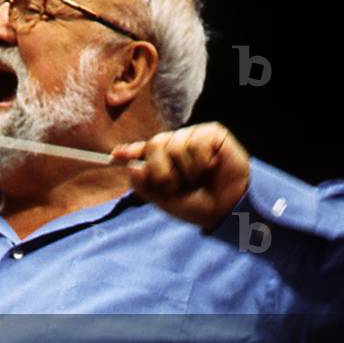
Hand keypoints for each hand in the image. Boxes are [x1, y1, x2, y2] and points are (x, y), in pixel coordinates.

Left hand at [110, 122, 249, 230]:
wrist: (228, 209)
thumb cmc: (198, 204)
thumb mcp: (166, 200)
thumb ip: (146, 185)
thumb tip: (130, 167)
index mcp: (163, 160)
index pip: (142, 150)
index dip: (130, 151)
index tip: (116, 156)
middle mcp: (176, 145)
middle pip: (154, 145)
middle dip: (162, 170)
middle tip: (176, 185)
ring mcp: (193, 137)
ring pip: (174, 144)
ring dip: (185, 169)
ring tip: (197, 178)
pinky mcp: (212, 133)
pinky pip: (195, 143)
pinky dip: (200, 161)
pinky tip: (211, 167)